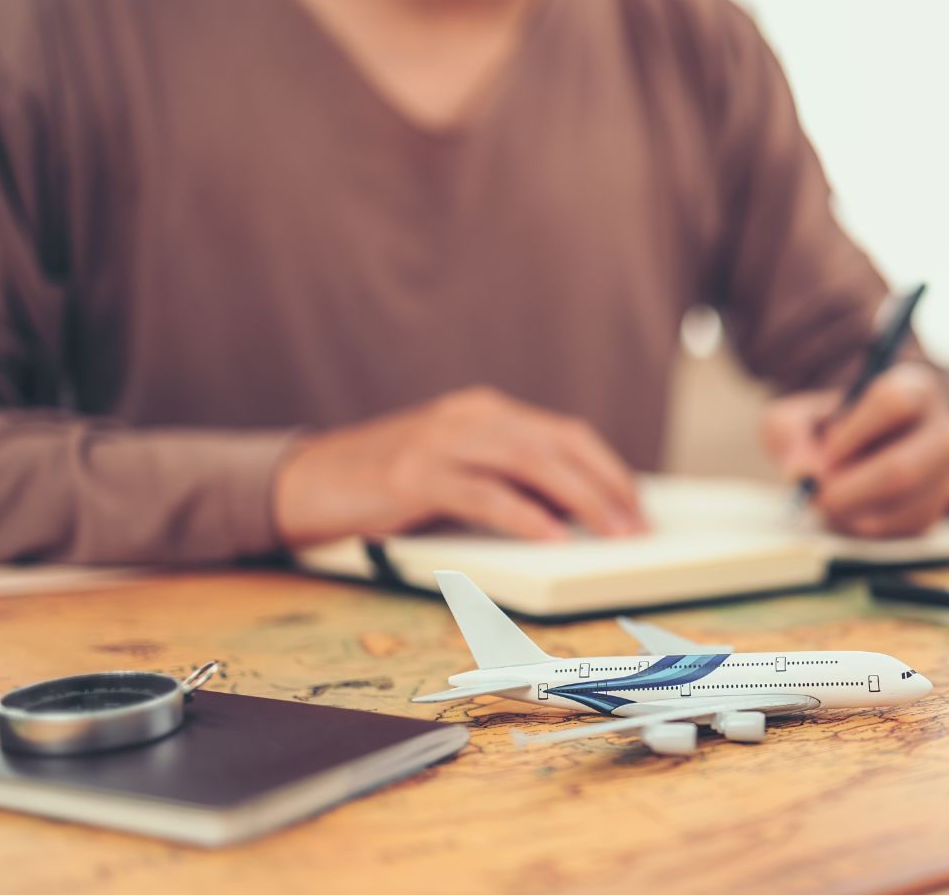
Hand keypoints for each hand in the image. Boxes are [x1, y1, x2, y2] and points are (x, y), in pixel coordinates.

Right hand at [274, 387, 645, 546]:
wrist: (309, 481)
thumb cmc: (391, 487)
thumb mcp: (459, 473)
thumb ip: (509, 482)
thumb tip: (579, 514)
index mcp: (487, 413)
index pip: (566, 435)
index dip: (609, 471)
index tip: (639, 508)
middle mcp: (470, 417)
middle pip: (557, 445)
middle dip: (606, 487)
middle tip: (637, 528)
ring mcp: (441, 440)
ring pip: (529, 461)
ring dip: (580, 499)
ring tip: (610, 533)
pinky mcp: (413, 473)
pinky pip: (481, 491)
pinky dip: (522, 514)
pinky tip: (551, 536)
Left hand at [762, 364, 948, 537]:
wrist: (859, 450)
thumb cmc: (831, 429)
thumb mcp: (798, 416)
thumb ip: (789, 434)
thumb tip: (802, 472)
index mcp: (915, 387)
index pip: (894, 402)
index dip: (853, 433)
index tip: (825, 452)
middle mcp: (946, 428)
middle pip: (904, 468)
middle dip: (851, 490)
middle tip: (819, 495)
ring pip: (906, 505)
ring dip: (858, 513)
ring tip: (832, 502)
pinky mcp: (942, 508)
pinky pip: (909, 529)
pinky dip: (872, 528)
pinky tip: (851, 513)